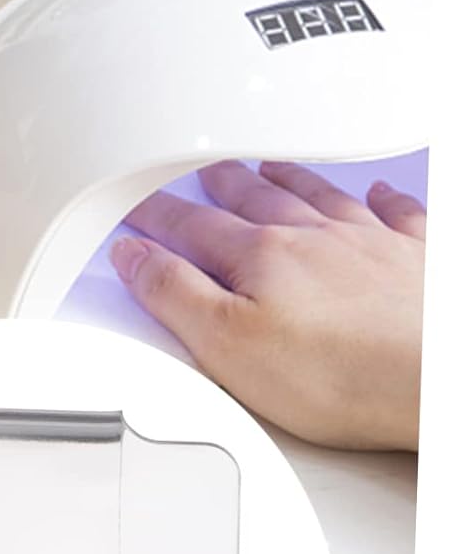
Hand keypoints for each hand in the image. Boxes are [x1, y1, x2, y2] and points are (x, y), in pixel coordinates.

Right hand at [111, 161, 423, 450]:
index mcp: (261, 257)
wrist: (436, 383)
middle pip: (256, 202)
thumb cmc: (343, 374)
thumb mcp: (226, 345)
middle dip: (222, 186)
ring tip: (269, 169)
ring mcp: (371, 246)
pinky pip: (399, 216)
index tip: (133, 205)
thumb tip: (136, 257)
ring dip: (288, 182)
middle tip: (203, 172)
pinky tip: (380, 193)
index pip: (191, 228)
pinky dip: (385, 201)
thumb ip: (173, 294)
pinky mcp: (419, 263)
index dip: (155, 215)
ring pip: (320, 199)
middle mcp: (315, 239)